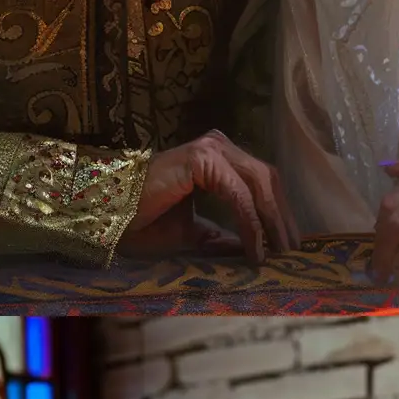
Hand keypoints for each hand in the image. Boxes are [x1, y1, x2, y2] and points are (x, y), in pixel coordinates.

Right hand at [124, 133, 297, 265]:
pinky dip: (251, 223)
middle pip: (266, 179)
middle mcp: (216, 146)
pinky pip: (238, 194)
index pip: (260, 181)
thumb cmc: (141, 223)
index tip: (287, 244)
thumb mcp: (194, 234)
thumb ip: (224, 237)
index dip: (277, 212)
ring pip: (258, 184)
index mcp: (216, 158)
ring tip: (278, 252)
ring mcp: (210, 149)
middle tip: (291, 251)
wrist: (107, 216)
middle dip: (282, 217)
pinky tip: (256, 248)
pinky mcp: (201, 159)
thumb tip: (255, 250)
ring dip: (272, 221)